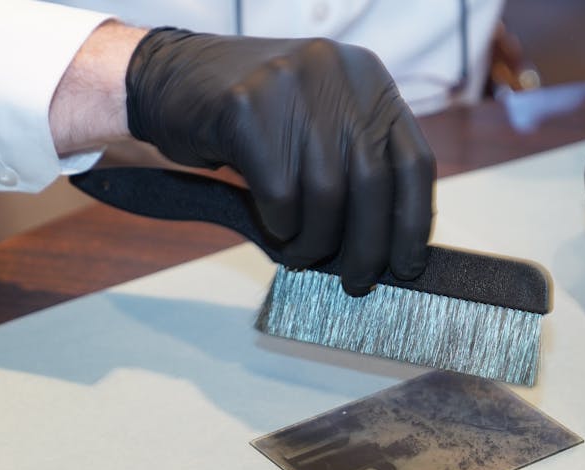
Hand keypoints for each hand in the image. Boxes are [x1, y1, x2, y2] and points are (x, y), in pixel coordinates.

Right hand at [125, 28, 434, 295]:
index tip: (406, 266)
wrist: (170, 82)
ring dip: (315, 243)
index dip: (414, 223)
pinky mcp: (244, 108)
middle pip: (373, 184)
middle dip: (366, 247)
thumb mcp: (320, 127)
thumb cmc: (255, 123)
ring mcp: (291, 85)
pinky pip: (279, 195)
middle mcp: (338, 74)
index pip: (414, 163)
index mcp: (370, 80)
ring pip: (326, 195)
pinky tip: (273, 226)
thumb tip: (390, 246)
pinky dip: (279, 227)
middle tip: (355, 281)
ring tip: (301, 254)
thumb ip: (358, 167)